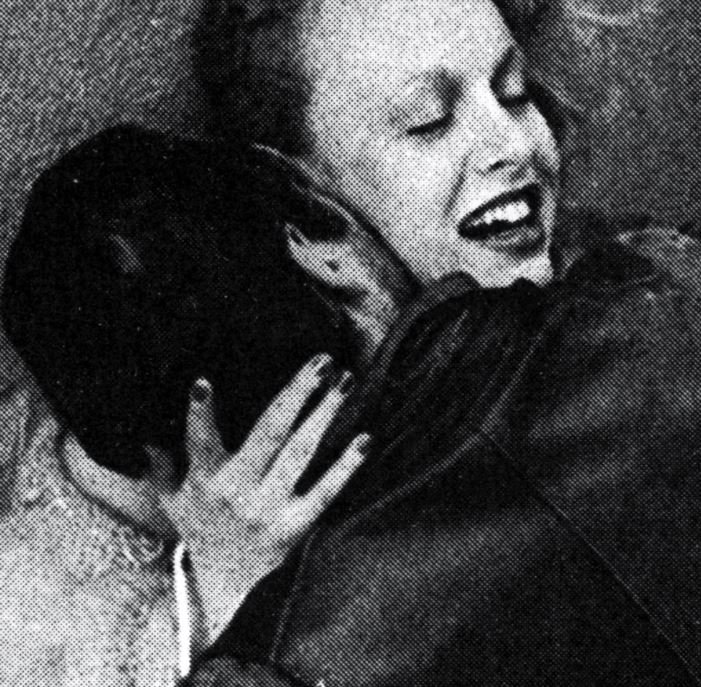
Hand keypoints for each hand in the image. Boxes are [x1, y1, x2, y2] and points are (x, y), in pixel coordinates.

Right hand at [159, 354, 369, 642]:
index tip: (204, 383)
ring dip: (326, 414)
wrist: (220, 583)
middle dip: (297, 393)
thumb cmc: (197, 527)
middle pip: (270, 433)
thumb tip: (146, 429)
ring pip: (301, 453)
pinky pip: (325, 493)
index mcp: (206, 480)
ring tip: (345, 382)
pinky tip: (365, 439)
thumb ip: (160, 463)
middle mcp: (238, 492)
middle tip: (322, 360)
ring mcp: (270, 509)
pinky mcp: (295, 526)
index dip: (200, 413)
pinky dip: (346, 466)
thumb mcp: (170, 496)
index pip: (199, 441)